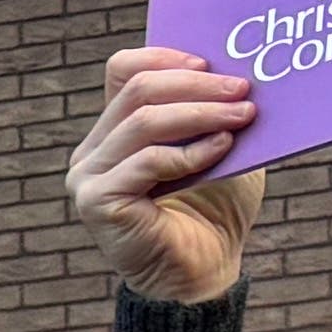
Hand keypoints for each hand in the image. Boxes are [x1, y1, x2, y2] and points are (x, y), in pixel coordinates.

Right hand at [66, 48, 263, 303]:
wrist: (202, 275)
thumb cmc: (213, 212)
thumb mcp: (219, 147)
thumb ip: (214, 114)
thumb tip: (242, 71)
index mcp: (113, 133)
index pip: (123, 70)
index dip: (165, 56)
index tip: (212, 62)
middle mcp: (91, 152)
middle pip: (137, 90)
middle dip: (196, 84)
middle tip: (243, 88)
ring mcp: (87, 178)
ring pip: (142, 121)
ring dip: (201, 113)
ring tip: (245, 115)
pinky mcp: (97, 203)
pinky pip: (147, 161)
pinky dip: (190, 151)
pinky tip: (223, 149)